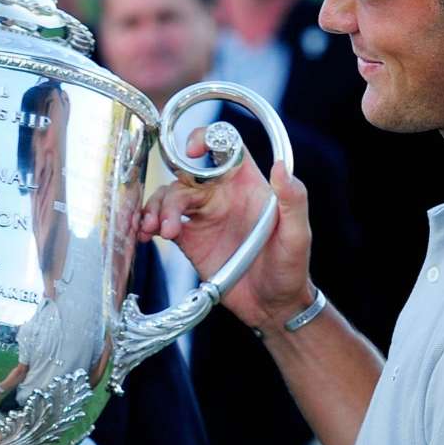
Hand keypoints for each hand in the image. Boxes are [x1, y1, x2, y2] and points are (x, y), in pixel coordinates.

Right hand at [141, 127, 315, 332]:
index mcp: (248, 184)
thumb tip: (280, 167)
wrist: (272, 306)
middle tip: (169, 222)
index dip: (205, 138)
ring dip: (157, 209)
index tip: (192, 151)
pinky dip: (150, 223)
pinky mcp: (189, 239)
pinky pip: (162, 222)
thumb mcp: (297, 235)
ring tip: (155, 231)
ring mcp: (203, 216)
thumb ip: (293, 200)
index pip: (224, 146)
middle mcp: (222, 194)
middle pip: (186, 174)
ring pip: (170, 196)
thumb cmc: (291, 268)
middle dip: (172, 192)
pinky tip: (146, 234)